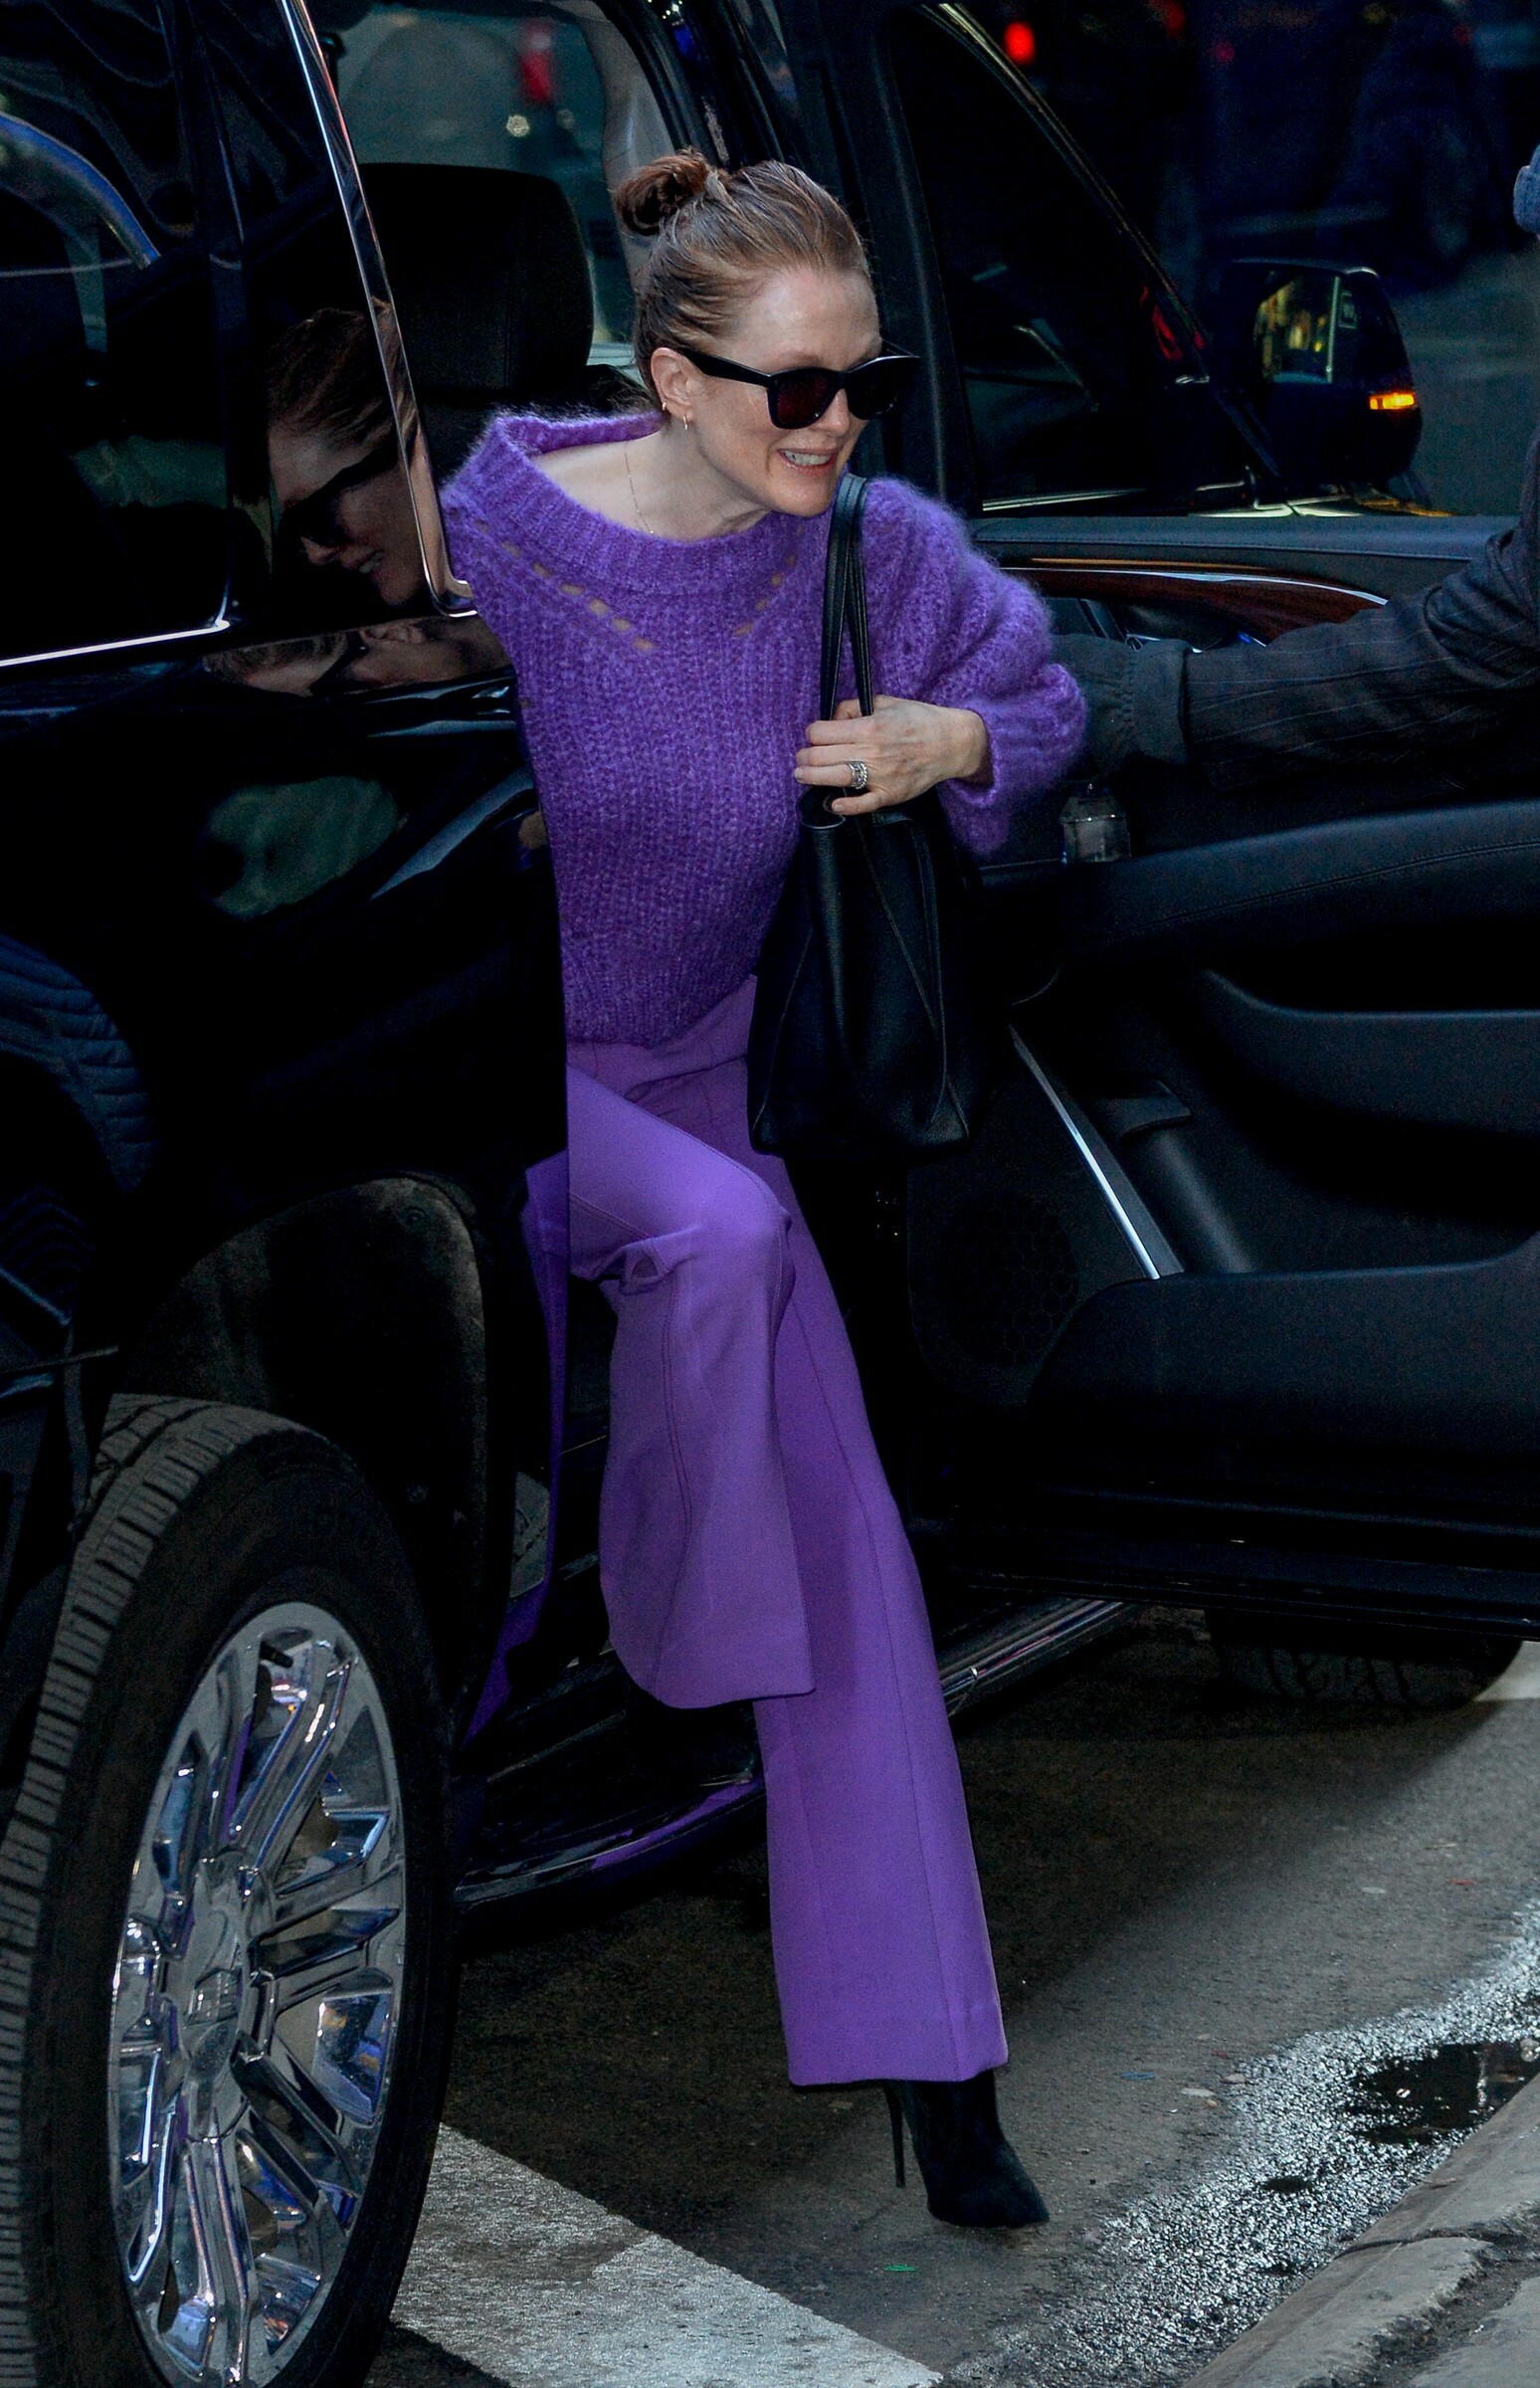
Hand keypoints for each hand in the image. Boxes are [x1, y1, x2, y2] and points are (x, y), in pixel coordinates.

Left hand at [794, 696, 990, 814]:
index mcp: (868, 726)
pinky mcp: (889, 794)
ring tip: (801, 775)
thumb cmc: (917, 719)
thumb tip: (832, 719)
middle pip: (819, 757)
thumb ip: (853, 706)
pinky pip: (862, 805)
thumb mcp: (885, 702)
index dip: (812, 733)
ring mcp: (880, 776)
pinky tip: (832, 803)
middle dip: (804, 757)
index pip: (820, 732)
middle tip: (801, 758)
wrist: (950, 743)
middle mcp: (871, 751)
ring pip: (832, 778)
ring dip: (810, 778)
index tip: (814, 736)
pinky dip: (844, 806)